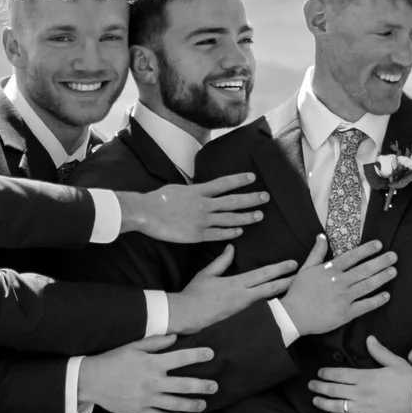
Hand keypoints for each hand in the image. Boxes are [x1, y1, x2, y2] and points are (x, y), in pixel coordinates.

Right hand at [76, 335, 218, 412]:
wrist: (91, 380)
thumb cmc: (112, 360)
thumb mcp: (132, 346)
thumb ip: (155, 342)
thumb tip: (175, 338)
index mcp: (152, 363)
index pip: (181, 358)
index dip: (198, 355)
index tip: (211, 354)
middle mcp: (153, 382)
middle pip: (184, 385)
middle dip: (202, 386)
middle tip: (215, 386)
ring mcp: (147, 399)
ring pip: (175, 404)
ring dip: (191, 404)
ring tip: (202, 404)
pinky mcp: (139, 411)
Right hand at [118, 172, 267, 242]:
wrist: (146, 213)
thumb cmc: (158, 200)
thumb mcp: (177, 188)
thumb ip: (192, 190)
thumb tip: (199, 189)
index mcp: (198, 191)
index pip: (224, 183)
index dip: (239, 180)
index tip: (252, 178)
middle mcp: (204, 204)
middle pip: (233, 201)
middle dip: (251, 199)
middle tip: (265, 197)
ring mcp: (202, 220)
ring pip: (230, 218)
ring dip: (246, 217)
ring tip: (259, 216)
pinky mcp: (197, 235)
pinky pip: (219, 234)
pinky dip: (231, 233)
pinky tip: (240, 232)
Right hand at [167, 244, 296, 332]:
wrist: (186, 316)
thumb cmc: (194, 294)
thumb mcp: (207, 274)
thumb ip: (221, 261)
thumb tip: (231, 248)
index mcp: (236, 284)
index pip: (262, 274)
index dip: (279, 269)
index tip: (292, 264)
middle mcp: (243, 297)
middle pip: (271, 289)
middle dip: (287, 282)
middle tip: (301, 277)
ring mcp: (243, 310)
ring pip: (267, 301)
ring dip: (281, 295)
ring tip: (293, 291)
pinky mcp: (240, 319)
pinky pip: (258, 312)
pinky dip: (270, 308)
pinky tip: (278, 308)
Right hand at [277, 237, 396, 335]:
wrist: (293, 316)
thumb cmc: (298, 292)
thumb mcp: (305, 269)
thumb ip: (316, 253)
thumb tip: (322, 236)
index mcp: (330, 270)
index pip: (352, 257)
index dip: (367, 250)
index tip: (379, 244)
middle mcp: (339, 282)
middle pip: (364, 270)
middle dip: (381, 262)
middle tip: (394, 256)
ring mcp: (344, 298)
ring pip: (367, 285)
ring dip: (382, 278)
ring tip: (393, 271)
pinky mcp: (346, 313)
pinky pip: (365, 306)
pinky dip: (377, 301)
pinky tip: (386, 296)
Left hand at [310, 336, 411, 412]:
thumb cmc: (410, 382)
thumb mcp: (395, 362)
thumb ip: (379, 352)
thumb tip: (369, 339)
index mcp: (366, 377)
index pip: (339, 374)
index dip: (327, 373)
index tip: (320, 372)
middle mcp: (361, 393)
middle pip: (334, 390)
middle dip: (320, 387)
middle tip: (311, 385)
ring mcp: (363, 408)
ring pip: (336, 406)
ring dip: (323, 403)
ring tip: (315, 400)